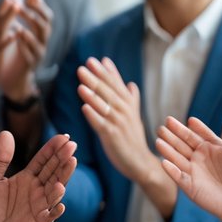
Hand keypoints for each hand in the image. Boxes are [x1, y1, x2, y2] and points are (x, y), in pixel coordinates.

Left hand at [0, 0, 52, 102]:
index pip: (46, 16)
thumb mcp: (25, 28)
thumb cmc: (20, 50)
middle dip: (34, 16)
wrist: (14, 77)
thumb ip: (29, 11)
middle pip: (44, 27)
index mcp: (41, 33)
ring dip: (29, 33)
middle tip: (21, 7)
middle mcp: (43, 42)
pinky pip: (30, 56)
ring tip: (19, 26)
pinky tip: (16, 40)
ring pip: (39, 43)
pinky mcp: (30, 66)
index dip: (40, 5)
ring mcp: (38, 55)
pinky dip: (23, 48)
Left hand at [0, 131, 75, 221]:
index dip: (52, 148)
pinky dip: (56, 210)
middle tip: (71, 145)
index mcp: (28, 177)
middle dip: (62, 158)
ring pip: (55, 189)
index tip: (63, 136)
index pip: (43, 159)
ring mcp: (41, 205)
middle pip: (53, 170)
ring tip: (70, 164)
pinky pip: (50, 216)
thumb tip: (5, 133)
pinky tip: (60, 204)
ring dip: (63, 178)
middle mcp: (38, 189)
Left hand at [76, 57, 156, 182]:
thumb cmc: (133, 137)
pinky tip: (84, 107)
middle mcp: (124, 111)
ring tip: (81, 83)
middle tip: (83, 66)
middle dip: (95, 78)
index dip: (105, 72)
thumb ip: (130, 98)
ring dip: (92, 94)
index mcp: (128, 104)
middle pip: (107, 92)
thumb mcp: (134, 115)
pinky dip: (93, 116)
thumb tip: (130, 82)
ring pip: (103, 106)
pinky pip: (101, 124)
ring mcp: (118, 123)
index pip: (115, 84)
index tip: (95, 60)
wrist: (140, 161)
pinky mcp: (112, 136)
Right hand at [157, 116, 221, 221]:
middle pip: (182, 144)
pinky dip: (171, 170)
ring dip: (167, 150)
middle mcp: (199, 159)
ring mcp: (193, 172)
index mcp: (210, 149)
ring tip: (158, 141)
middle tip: (162, 126)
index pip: (197, 135)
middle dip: (172, 135)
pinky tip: (164, 163)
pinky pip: (179, 177)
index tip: (188, 119)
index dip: (191, 128)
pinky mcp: (190, 187)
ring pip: (177, 158)